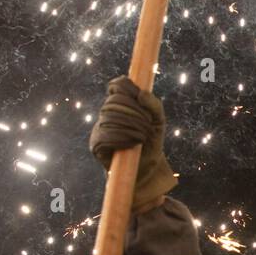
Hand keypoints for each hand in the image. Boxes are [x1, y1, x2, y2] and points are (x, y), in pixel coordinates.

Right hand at [90, 76, 176, 211]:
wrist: (146, 168)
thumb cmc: (151, 142)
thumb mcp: (159, 122)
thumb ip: (155, 106)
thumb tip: (142, 93)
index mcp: (120, 103)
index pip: (118, 86)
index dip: (128, 88)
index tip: (141, 98)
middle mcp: (107, 113)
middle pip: (116, 102)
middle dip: (135, 114)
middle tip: (148, 129)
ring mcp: (99, 128)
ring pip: (110, 118)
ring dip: (131, 128)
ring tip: (142, 138)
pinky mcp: (96, 145)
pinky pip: (105, 136)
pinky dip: (121, 139)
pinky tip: (131, 145)